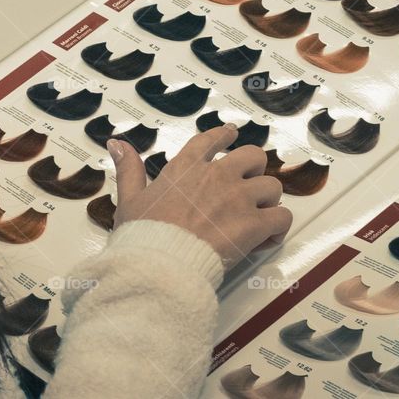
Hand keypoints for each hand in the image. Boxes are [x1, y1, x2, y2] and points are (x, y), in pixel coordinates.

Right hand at [107, 126, 292, 268]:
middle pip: (252, 156)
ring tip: (259, 216)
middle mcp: (217, 176)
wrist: (161, 263)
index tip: (230, 135)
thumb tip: (116, 145)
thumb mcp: (130, 199)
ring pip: (272, 186)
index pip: (212, 139)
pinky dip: (278, 228)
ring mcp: (238, 198)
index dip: (225, 136)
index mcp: (186, 168)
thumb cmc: (145, 235)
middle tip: (248, 186)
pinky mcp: (254, 224)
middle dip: (254, 170)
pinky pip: (281, 217)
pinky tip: (267, 238)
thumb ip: (128, 169)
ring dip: (268, 201)